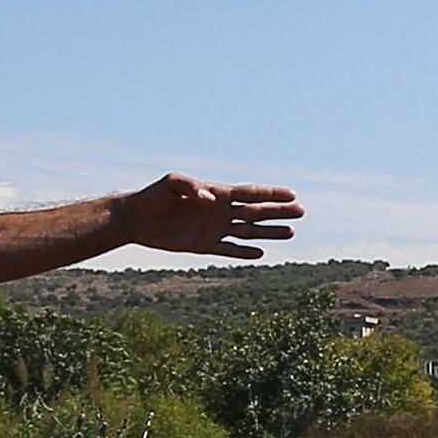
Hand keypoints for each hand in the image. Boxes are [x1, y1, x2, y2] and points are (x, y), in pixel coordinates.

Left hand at [114, 174, 301, 259]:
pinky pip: (228, 249)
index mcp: (216, 193)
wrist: (136, 217)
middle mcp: (219, 211)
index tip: (292, 194)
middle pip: (255, 212)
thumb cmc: (154, 196)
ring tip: (290, 234)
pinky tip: (260, 253)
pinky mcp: (203, 245)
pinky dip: (244, 251)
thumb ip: (191, 187)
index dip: (271, 194)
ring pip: (248, 231)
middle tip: (301, 212)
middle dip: (278, 212)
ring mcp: (213, 228)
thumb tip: (211, 199)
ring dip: (269, 232)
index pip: (249, 194)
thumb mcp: (171, 184)